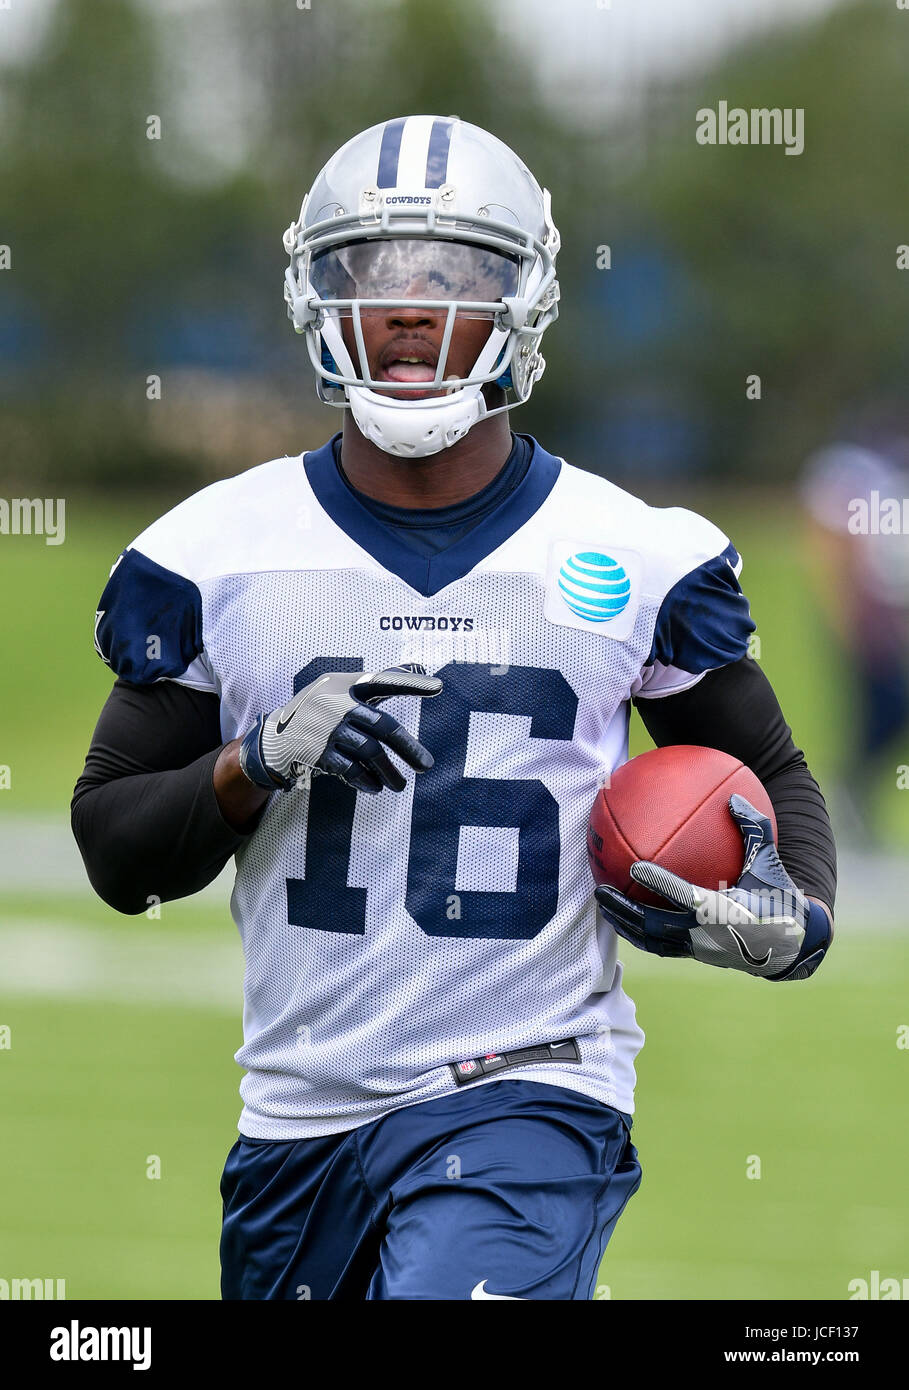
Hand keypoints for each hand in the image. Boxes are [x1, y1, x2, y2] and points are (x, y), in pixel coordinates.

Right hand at [238, 665, 441, 793]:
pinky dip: (365, 780)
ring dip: (388, 771)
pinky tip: (376, 787)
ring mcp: (327, 729)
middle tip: (426, 766)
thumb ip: (378, 682)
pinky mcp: (317, 752)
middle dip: (407, 748)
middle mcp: (337, 704)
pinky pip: (349, 769)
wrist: (275, 736)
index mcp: (346, 685)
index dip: (410, 683)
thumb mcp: (342, 689)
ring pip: (369, 752)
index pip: (383, 681)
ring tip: (401, 786)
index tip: (438, 687)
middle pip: (382, 726)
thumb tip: (419, 665)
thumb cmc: (320, 710)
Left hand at [594, 794, 831, 980]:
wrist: (791, 943)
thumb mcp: (770, 861)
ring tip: (601, 905)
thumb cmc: (779, 896)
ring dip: (623, 924)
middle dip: (624, 910)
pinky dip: (638, 933)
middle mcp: (707, 932)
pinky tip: (623, 918)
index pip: (685, 895)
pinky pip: (660, 946)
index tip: (635, 867)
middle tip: (599, 890)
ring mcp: (699, 947)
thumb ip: (754, 829)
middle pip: (655, 925)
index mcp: (725, 910)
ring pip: (651, 940)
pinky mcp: (696, 954)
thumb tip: (734, 797)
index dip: (659, 882)